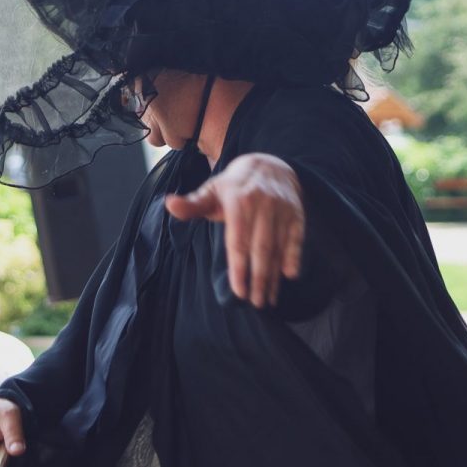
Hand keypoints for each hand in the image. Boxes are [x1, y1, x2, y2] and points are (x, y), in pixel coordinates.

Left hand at [164, 152, 304, 307]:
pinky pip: (296, 237)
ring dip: (274, 275)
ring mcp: (282, 209)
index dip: (239, 268)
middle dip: (259, 278)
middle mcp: (263, 204)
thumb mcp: (211, 191)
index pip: (238, 241)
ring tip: (269, 298)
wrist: (269, 164)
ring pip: (278, 247)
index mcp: (239, 201)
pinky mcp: (296, 213)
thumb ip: (192, 204)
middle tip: (256, 303)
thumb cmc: (234, 186)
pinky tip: (290, 275)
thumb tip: (169, 205)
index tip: (239, 292)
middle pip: (261, 248)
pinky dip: (294, 256)